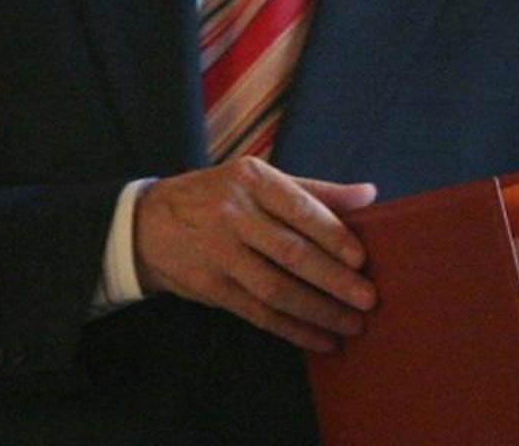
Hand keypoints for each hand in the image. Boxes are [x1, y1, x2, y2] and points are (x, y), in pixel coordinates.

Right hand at [133, 157, 377, 352]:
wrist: (149, 223)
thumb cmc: (221, 196)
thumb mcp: (260, 180)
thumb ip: (315, 190)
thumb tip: (369, 194)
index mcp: (252, 179)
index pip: (299, 208)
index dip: (331, 235)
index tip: (361, 259)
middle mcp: (234, 213)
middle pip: (290, 252)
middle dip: (333, 280)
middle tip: (368, 300)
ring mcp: (220, 252)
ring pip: (276, 288)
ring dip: (317, 311)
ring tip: (351, 325)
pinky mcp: (211, 287)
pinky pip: (258, 313)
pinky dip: (292, 329)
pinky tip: (320, 339)